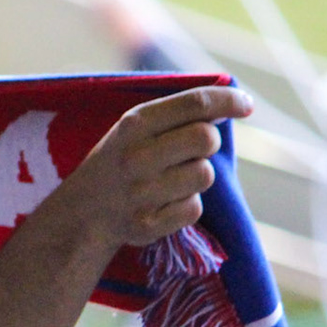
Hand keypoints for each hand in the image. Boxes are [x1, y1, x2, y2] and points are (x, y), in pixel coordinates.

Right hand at [45, 85, 252, 251]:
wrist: (80, 215)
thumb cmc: (117, 163)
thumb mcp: (132, 130)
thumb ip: (176, 115)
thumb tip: (235, 103)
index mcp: (133, 125)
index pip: (194, 103)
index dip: (229, 100)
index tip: (246, 105)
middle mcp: (135, 157)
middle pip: (205, 139)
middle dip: (208, 143)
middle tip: (193, 150)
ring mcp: (140, 193)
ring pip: (204, 175)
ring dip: (196, 176)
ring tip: (170, 180)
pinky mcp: (146, 225)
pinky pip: (193, 209)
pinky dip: (185, 206)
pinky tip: (162, 204)